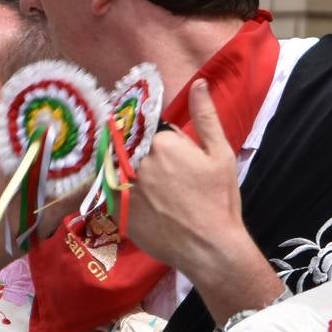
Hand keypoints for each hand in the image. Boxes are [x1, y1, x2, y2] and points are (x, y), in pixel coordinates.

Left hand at [125, 82, 259, 278]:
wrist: (208, 248)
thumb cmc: (219, 200)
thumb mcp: (220, 154)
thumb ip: (206, 116)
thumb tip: (200, 83)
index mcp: (161, 142)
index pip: (151, 128)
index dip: (162, 138)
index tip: (173, 154)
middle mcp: (136, 161)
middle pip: (133, 147)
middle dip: (143, 154)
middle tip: (166, 177)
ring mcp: (123, 187)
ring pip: (119, 168)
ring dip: (129, 172)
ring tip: (154, 189)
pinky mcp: (116, 210)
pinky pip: (111, 192)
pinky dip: (121, 193)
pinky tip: (143, 204)